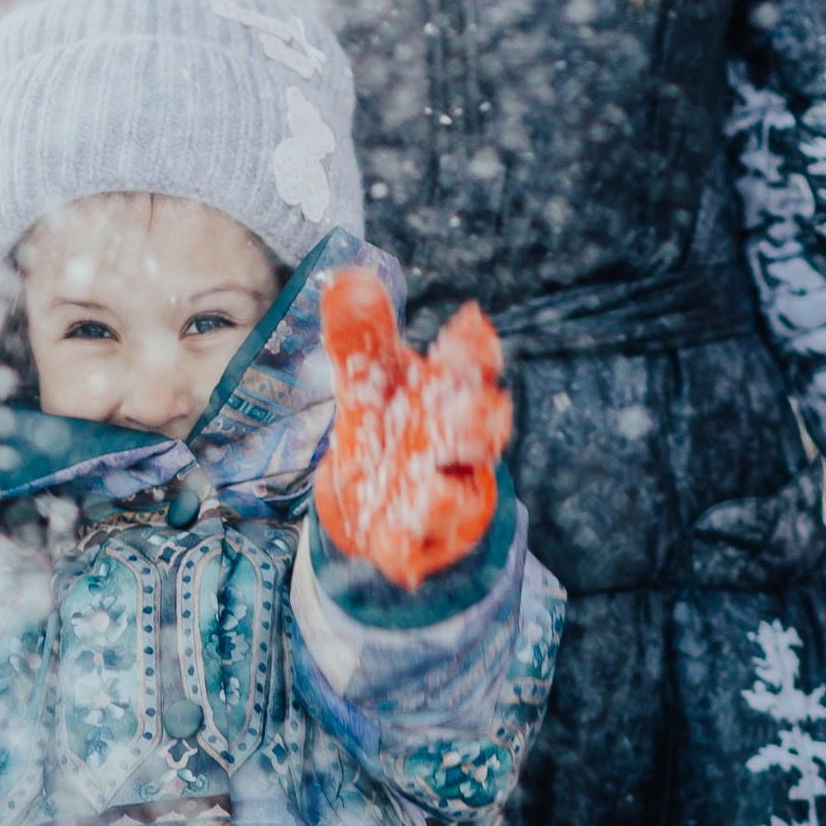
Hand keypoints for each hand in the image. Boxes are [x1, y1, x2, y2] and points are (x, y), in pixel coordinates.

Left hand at [313, 270, 511, 592]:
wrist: (378, 503)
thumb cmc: (392, 428)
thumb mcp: (369, 382)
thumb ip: (360, 336)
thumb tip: (345, 277)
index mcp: (448, 398)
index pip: (472, 370)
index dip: (475, 351)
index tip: (473, 326)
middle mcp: (456, 448)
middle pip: (479, 432)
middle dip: (473, 420)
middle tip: (460, 401)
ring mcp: (443, 497)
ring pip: (456, 494)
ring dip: (443, 490)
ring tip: (423, 483)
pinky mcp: (417, 541)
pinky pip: (416, 547)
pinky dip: (406, 547)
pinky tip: (392, 548)